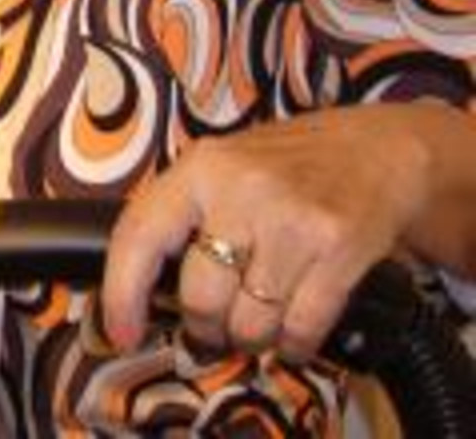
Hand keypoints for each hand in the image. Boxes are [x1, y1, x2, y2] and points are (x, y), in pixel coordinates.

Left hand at [102, 104, 442, 362]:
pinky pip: (303, 327)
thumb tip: (140, 290)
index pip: (138, 236)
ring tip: (256, 325)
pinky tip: (292, 336)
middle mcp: (242, 191)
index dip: (121, 294)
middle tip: (213, 328)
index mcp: (199, 168)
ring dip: (251, 339)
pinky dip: (294, 346)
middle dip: (205, 328)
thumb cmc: (284, 165)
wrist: (373, 149)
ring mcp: (294, 219)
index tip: (122, 332)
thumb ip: (182, 215)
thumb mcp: (219, 167)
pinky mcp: (341, 247)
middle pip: (201, 296)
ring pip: (252, 322)